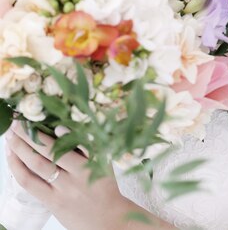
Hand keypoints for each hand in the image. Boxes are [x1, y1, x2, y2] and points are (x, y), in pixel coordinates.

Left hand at [5, 121, 131, 229]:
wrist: (107, 220)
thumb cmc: (106, 186)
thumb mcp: (104, 161)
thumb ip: (86, 143)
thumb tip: (60, 126)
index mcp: (85, 167)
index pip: (59, 147)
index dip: (42, 134)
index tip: (32, 119)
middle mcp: (70, 181)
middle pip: (42, 157)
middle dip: (26, 138)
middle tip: (15, 124)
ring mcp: (58, 193)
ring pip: (32, 171)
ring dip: (18, 153)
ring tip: (10, 138)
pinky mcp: (50, 204)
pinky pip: (30, 185)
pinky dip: (18, 170)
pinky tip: (12, 159)